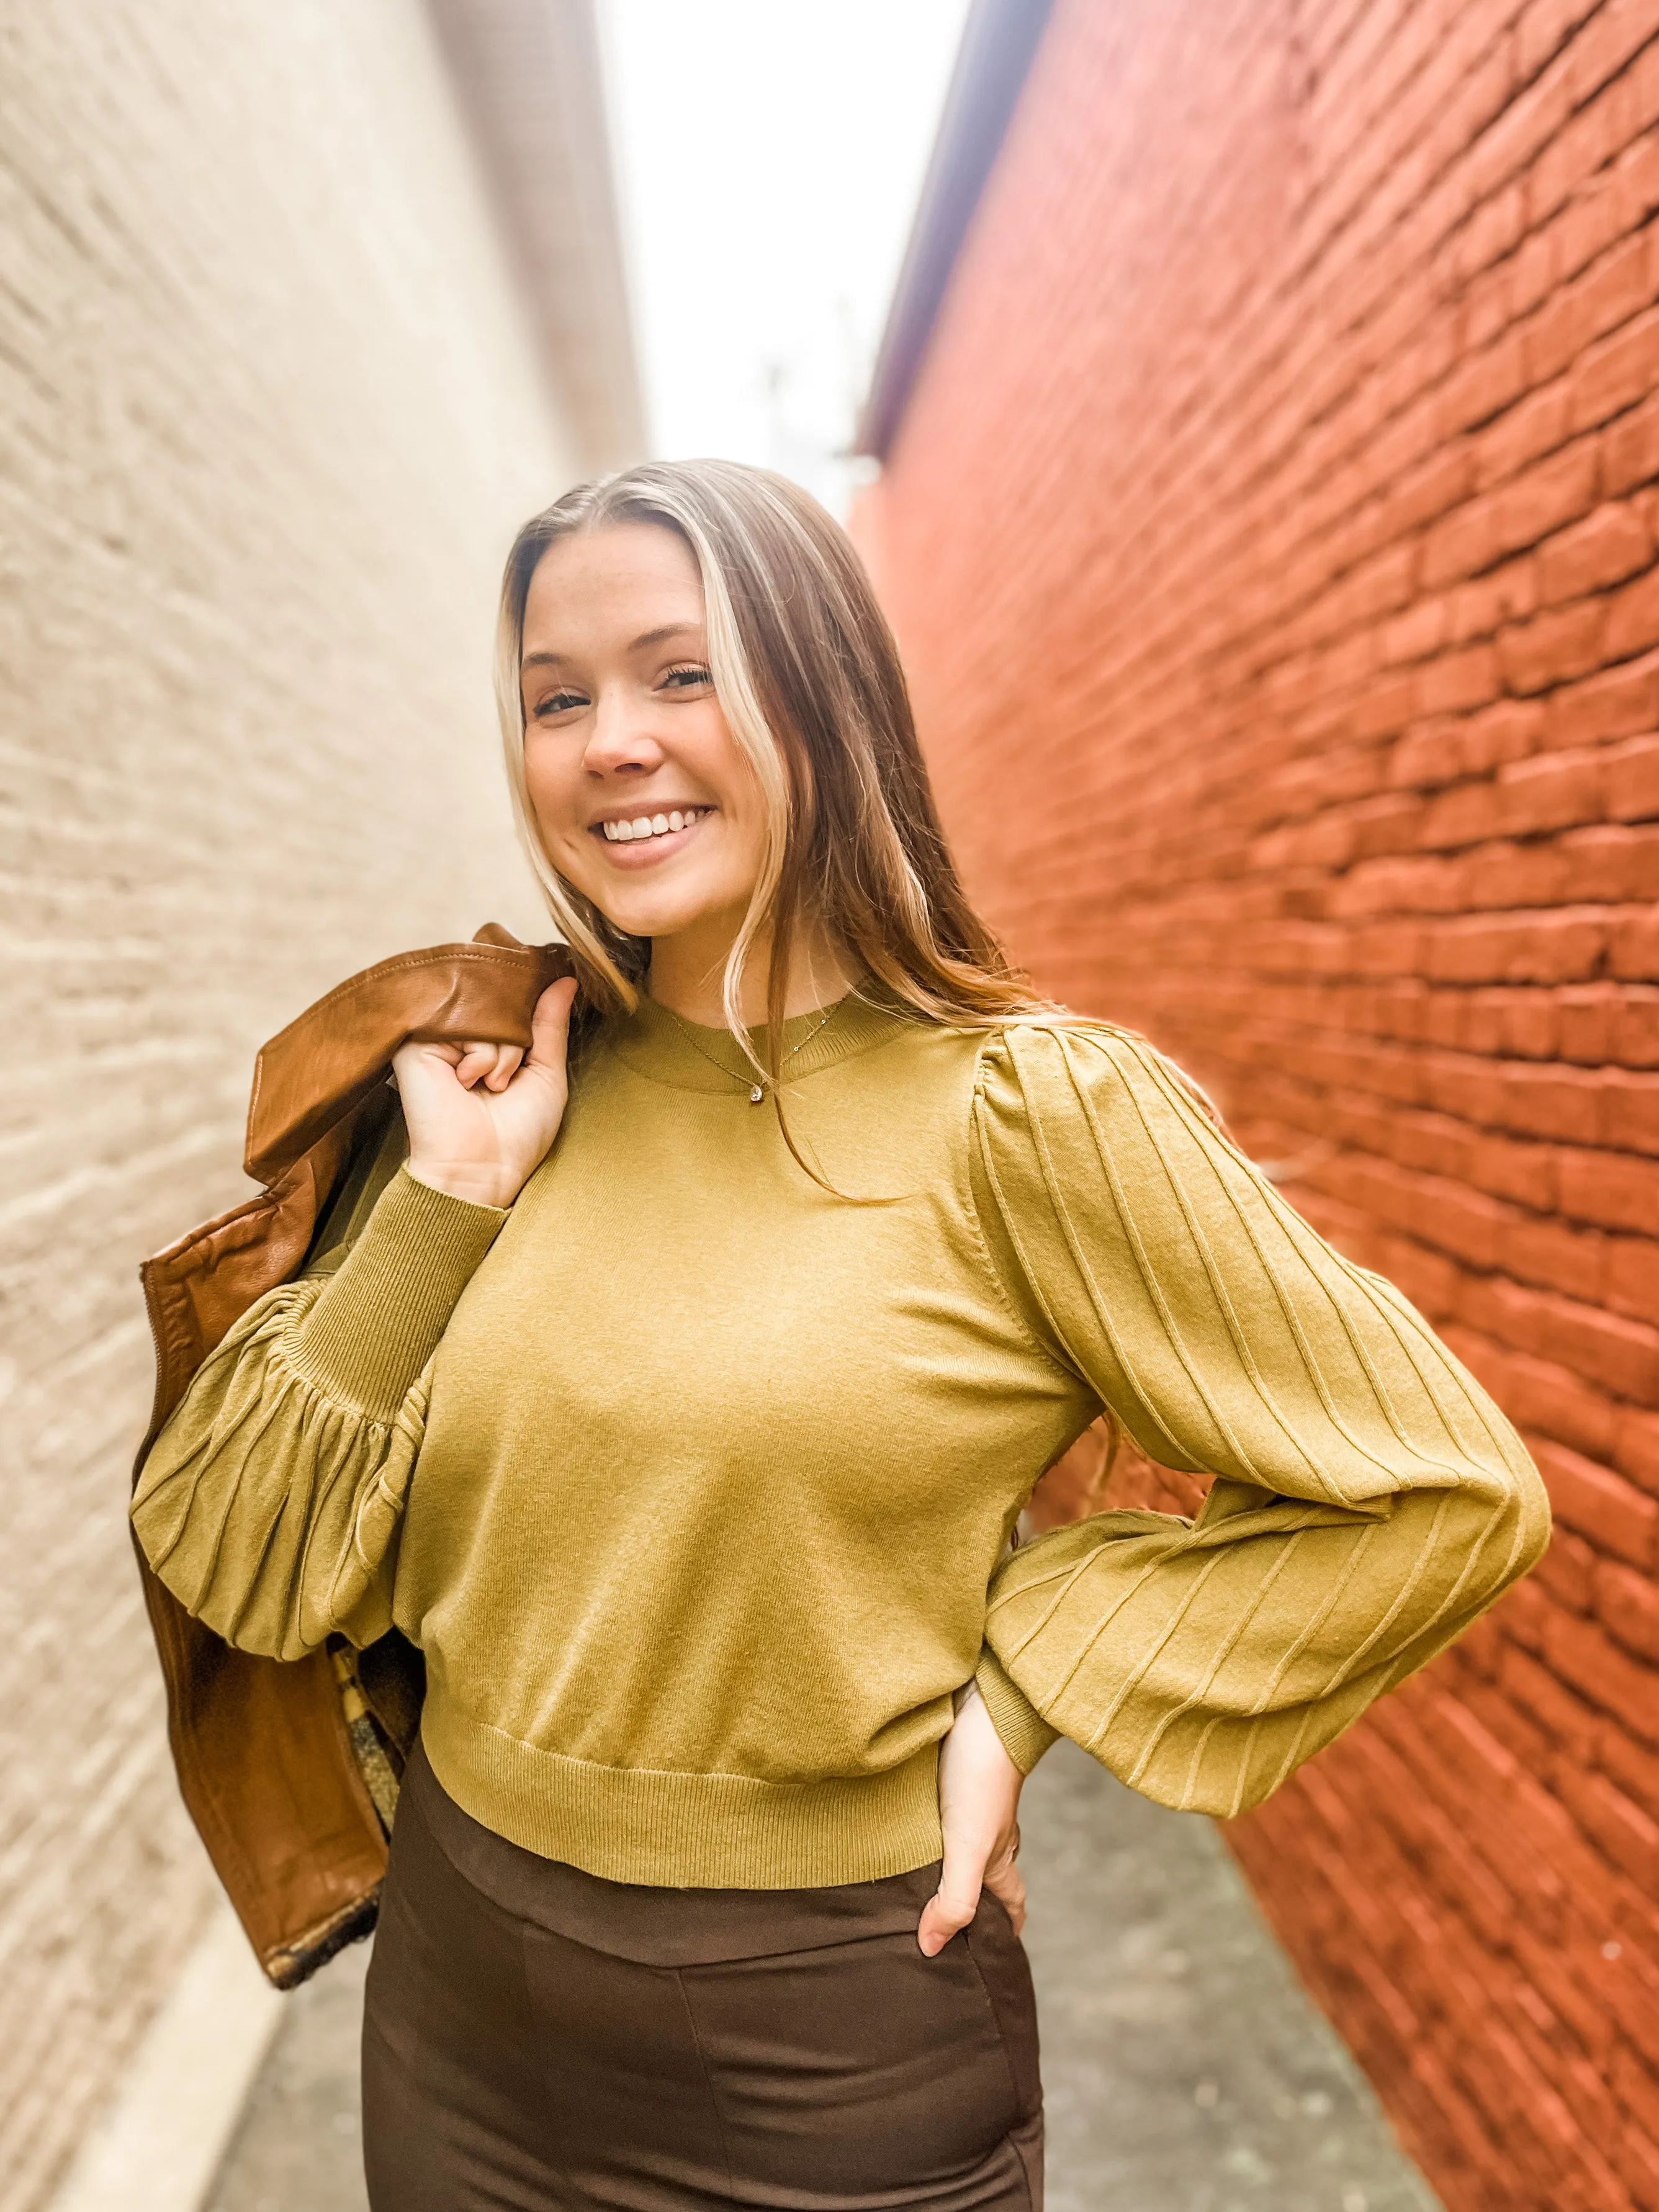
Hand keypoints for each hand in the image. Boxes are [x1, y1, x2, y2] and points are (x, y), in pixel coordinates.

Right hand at [394, 977, 577, 1209]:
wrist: (481, 1169)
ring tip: (490, 1086)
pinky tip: (467, 1083)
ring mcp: (435, 1034)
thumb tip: (566, 978)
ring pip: (488, 1012)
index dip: (529, 1009)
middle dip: (519, 1041)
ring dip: (503, 1054)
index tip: (534, 1034)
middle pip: (503, 1001)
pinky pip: (465, 1024)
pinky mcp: (415, 1042)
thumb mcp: (547, 1073)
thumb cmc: (517, 1133)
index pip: (513, 999)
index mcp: (487, 1040)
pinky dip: (481, 1057)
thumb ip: (552, 1025)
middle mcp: (459, 1033)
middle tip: (508, 1080)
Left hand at [917, 1683, 1024, 1956]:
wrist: (979, 1704)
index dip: (1004, 1933)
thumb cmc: (981, 1776)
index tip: (990, 1961)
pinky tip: (892, 1832)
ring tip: (899, 1888)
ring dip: (935, 1867)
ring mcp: (965, 1804)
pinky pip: (932, 1814)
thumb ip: (955, 1898)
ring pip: (955, 1846)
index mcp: (998, 1856)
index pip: (1010, 1905)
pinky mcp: (943, 1778)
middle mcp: (985, 1834)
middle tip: (933, 1932)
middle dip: (964, 1906)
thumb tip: (932, 1949)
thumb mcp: (970, 1846)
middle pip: (981, 1879)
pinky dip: (917, 1830)